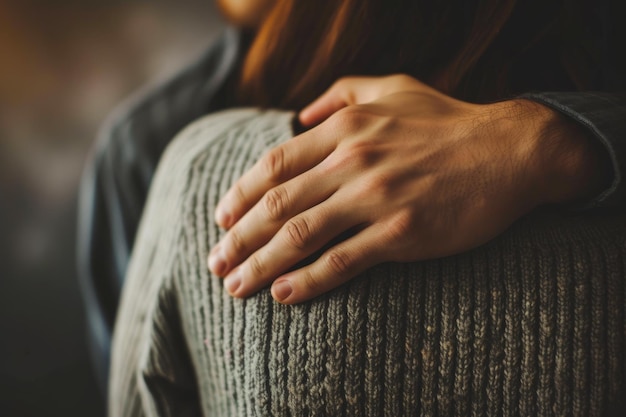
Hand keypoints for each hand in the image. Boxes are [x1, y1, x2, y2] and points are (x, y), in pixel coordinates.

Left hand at [208, 74, 605, 303]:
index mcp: (345, 128)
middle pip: (276, 205)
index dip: (240, 194)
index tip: (221, 219)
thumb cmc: (447, 120)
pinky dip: (308, 280)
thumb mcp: (391, 88)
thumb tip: (301, 111)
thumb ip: (341, 93)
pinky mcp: (402, 233)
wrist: (510, 151)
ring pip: (300, 235)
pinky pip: (343, 261)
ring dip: (260, 265)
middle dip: (238, 238)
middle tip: (216, 263)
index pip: (274, 165)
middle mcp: (353, 161)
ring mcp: (376, 198)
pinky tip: (283, 295)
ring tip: (235, 286)